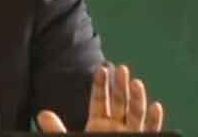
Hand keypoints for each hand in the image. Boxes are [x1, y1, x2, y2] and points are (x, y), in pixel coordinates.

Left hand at [37, 64, 164, 132]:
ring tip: (136, 82)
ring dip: (137, 98)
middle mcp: (116, 127)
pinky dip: (153, 119)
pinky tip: (155, 106)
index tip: (102, 69)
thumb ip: (56, 129)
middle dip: (120, 85)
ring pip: (136, 114)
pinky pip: (150, 130)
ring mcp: (129, 134)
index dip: (101, 85)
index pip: (100, 100)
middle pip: (119, 102)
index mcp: (98, 124)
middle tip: (121, 68)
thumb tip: (42, 114)